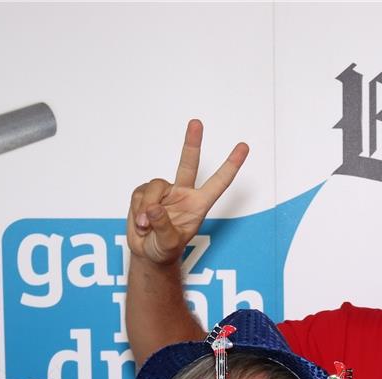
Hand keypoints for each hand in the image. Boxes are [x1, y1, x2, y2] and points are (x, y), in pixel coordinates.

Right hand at [126, 119, 248, 265]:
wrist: (148, 253)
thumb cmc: (165, 249)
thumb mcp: (168, 243)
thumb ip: (163, 226)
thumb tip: (155, 207)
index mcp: (198, 204)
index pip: (219, 182)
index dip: (231, 165)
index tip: (244, 146)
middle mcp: (183, 194)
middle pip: (188, 164)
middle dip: (192, 143)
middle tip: (196, 122)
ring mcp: (164, 192)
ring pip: (155, 186)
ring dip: (147, 206)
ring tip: (146, 226)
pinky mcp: (145, 193)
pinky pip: (139, 194)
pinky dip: (137, 209)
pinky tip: (140, 223)